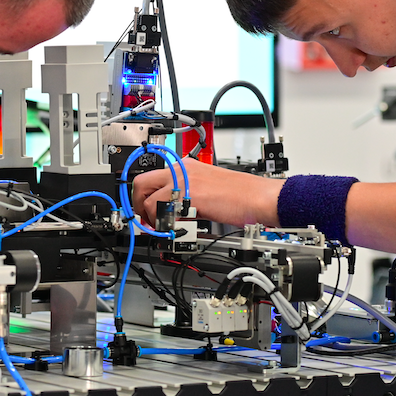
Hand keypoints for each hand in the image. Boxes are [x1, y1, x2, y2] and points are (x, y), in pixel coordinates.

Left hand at [132, 158, 282, 226]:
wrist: (259, 197)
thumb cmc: (242, 194)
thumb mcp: (207, 187)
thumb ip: (186, 193)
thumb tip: (170, 210)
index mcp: (186, 166)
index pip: (151, 176)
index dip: (143, 196)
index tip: (144, 209)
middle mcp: (182, 170)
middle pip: (141, 182)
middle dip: (136, 204)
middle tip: (145, 220)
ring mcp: (185, 182)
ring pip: (147, 199)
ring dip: (149, 218)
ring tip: (161, 228)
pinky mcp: (190, 196)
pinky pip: (163, 211)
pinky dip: (162, 224)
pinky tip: (173, 229)